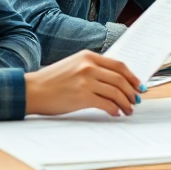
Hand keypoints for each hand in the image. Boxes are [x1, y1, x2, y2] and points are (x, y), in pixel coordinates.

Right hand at [24, 50, 140, 116]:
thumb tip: (115, 81)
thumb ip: (92, 68)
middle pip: (120, 79)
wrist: (32, 90)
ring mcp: (86, 80)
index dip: (132, 77)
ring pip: (116, 92)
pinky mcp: (82, 96)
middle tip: (136, 100)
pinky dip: (114, 109)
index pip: (119, 65)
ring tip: (128, 109)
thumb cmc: (51, 81)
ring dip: (125, 102)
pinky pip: (106, 103)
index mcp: (88, 56)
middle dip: (131, 91)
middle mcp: (88, 66)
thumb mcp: (73, 65)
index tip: (139, 86)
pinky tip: (115, 113)